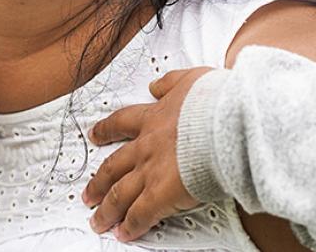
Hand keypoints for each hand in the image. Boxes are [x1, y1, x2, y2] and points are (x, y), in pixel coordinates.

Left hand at [82, 67, 213, 241]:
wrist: (227, 122)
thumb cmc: (216, 102)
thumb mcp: (191, 80)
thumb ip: (171, 82)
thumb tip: (155, 85)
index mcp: (154, 118)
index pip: (122, 123)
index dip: (106, 131)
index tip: (96, 136)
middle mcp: (146, 146)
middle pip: (113, 166)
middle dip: (98, 182)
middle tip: (88, 193)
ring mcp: (150, 172)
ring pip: (119, 194)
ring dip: (107, 210)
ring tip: (98, 221)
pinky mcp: (161, 194)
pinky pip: (140, 215)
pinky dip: (130, 227)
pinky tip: (124, 234)